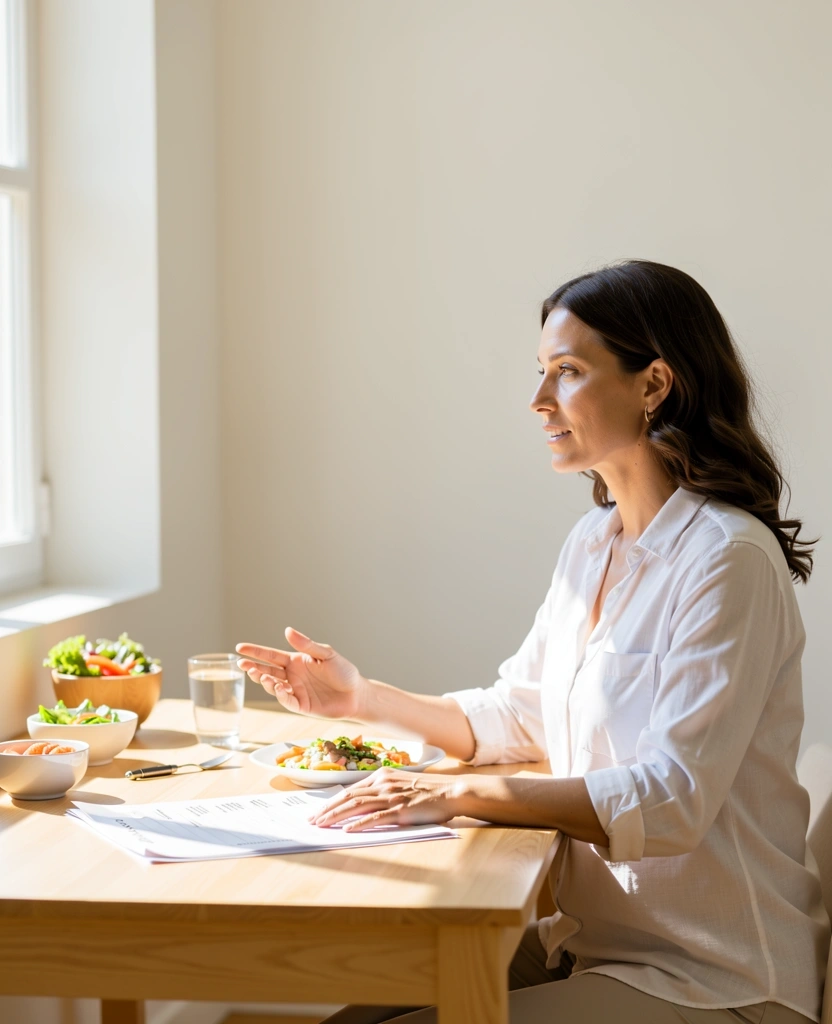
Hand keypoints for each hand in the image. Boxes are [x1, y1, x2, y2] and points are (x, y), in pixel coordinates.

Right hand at [236, 628, 365, 718]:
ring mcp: (296, 692)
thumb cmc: (344, 671)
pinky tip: (279, 688)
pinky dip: (281, 696)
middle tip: (242, 664)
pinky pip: (287, 701)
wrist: (357, 694)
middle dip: (253, 667)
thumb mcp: (326, 654)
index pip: (271, 655)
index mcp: (296, 661)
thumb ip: (307, 645)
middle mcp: (293, 676)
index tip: (240, 648)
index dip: (256, 652)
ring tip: (259, 675)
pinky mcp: (301, 706)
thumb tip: (287, 631)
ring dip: (265, 681)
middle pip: (267, 671)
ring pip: (274, 687)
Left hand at [307, 768, 461, 831]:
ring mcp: (392, 796)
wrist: (451, 791)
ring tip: (321, 825)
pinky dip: (359, 824)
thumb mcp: (401, 784)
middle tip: (312, 821)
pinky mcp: (401, 810)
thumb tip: (362, 804)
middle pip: (349, 797)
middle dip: (327, 809)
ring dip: (336, 816)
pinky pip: (376, 818)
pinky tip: (347, 830)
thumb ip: (382, 791)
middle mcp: (383, 783)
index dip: (332, 801)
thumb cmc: (427, 791)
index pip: (350, 790)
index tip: (318, 811)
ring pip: (357, 806)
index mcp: (382, 775)